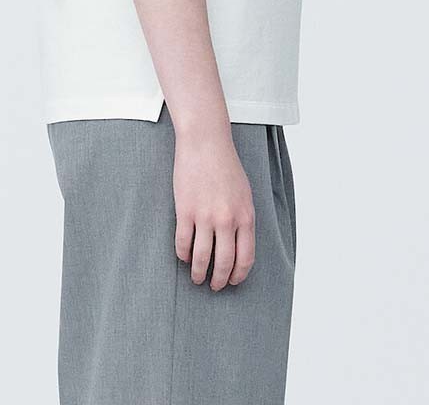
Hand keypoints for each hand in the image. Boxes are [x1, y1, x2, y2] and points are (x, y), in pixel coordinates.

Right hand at [172, 127, 255, 290]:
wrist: (206, 142)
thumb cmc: (226, 165)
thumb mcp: (244, 193)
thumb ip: (243, 219)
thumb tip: (238, 244)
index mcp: (246, 216)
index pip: (245, 257)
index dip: (238, 274)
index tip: (232, 281)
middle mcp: (227, 220)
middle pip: (224, 262)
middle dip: (219, 280)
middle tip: (214, 285)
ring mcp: (205, 216)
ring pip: (202, 257)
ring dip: (199, 272)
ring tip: (197, 277)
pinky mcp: (185, 211)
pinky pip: (183, 242)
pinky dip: (183, 255)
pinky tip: (184, 257)